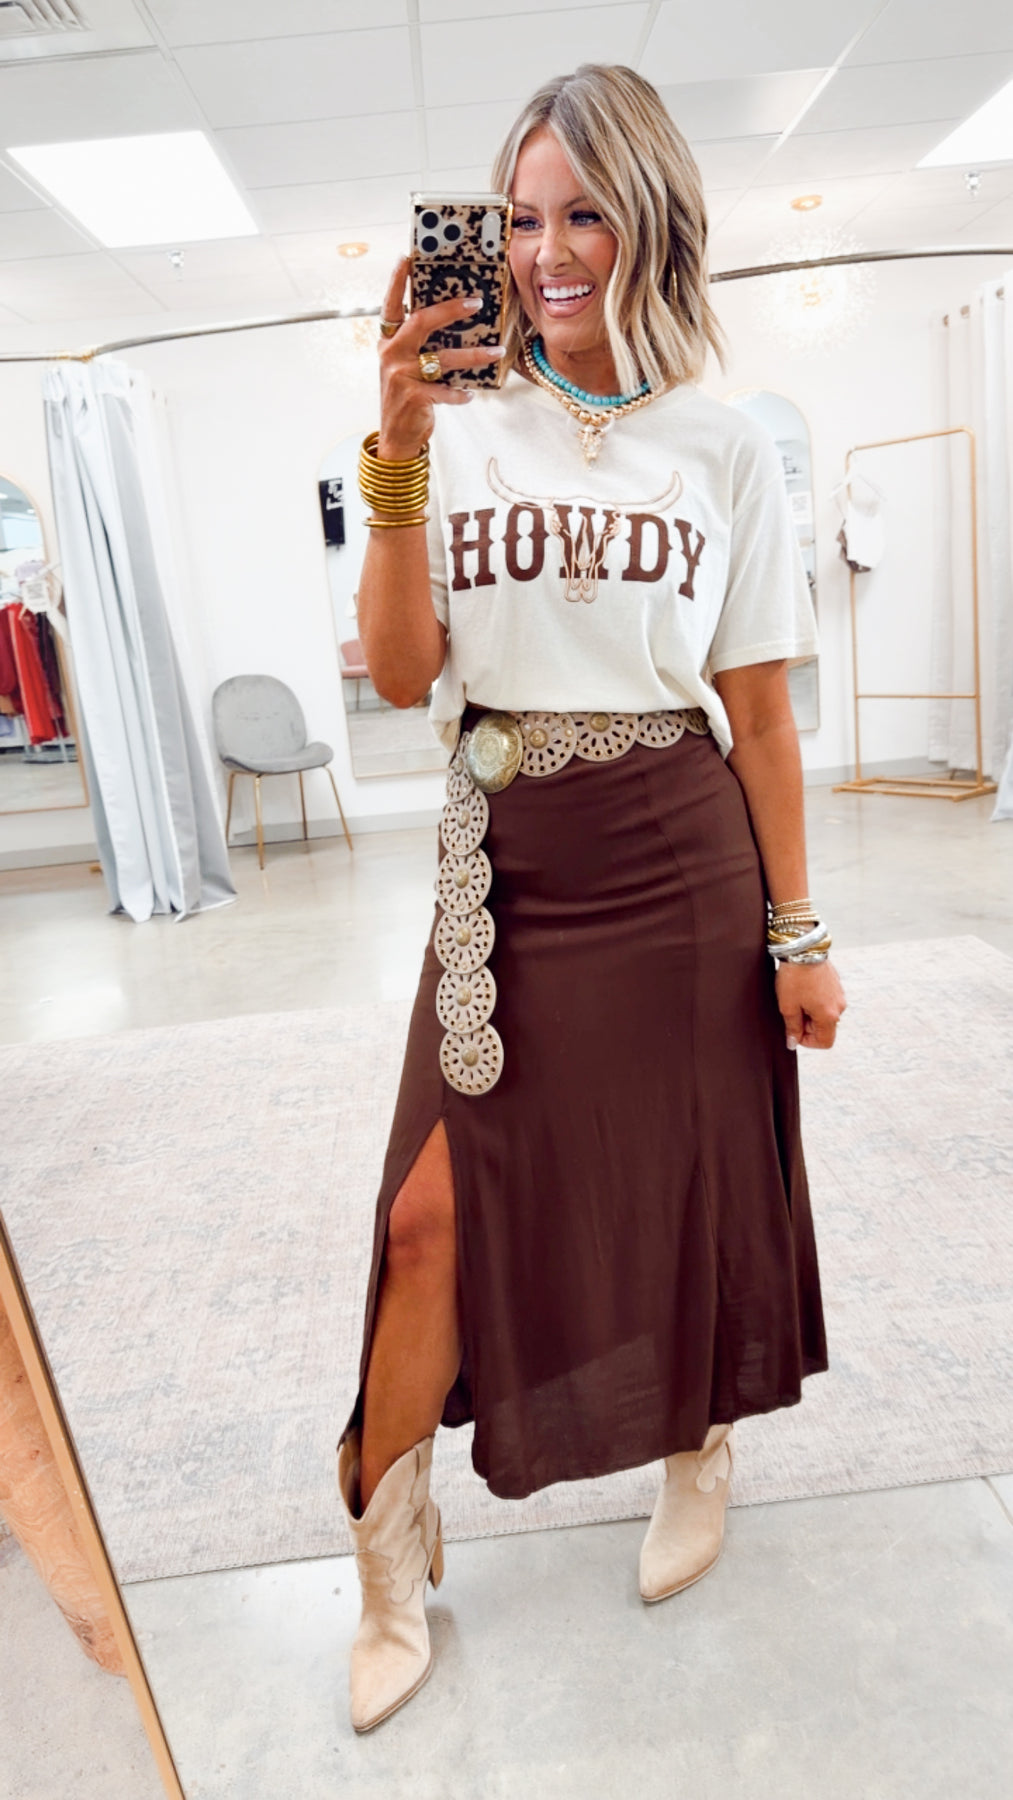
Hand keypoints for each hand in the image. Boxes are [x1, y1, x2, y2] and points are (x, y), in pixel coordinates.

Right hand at [377, 256, 503, 458]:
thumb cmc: (406, 395)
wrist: (396, 435)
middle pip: (421, 321)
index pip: (391, 305)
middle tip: (476, 303)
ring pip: (443, 357)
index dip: (396, 281)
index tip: (406, 257)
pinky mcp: (413, 396)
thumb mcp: (405, 364)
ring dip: (473, 354)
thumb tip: (451, 317)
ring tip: (496, 351)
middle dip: (450, 309)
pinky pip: (445, 391)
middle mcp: (392, 353)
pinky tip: (471, 394)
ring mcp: (400, 375)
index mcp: (388, 341)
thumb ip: (418, 343)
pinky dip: (460, 393)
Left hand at [775, 957, 845, 1050]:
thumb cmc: (795, 977)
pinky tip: (803, 989)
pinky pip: (827, 1000)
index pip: (825, 1042)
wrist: (803, 948)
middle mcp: (839, 1007)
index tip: (794, 1031)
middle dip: (807, 1025)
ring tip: (796, 998)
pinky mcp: (836, 984)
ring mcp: (839, 994)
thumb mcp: (788, 1006)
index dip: (808, 1042)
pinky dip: (815, 1001)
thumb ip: (792, 1028)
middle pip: (825, 1028)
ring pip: (826, 1014)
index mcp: (829, 1015)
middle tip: (791, 1011)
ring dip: (811, 1012)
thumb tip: (793, 1043)